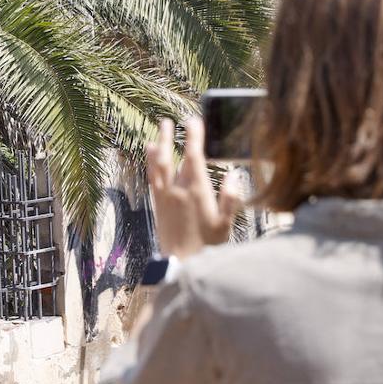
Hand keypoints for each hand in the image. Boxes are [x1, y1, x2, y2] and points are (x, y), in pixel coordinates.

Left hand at [145, 117, 243, 259]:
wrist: (182, 264)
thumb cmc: (208, 245)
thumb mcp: (226, 224)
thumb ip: (230, 199)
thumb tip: (232, 175)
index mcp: (196, 191)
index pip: (194, 156)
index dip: (193, 136)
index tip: (193, 120)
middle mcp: (177, 190)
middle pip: (173, 156)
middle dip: (171, 136)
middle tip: (169, 120)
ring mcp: (165, 196)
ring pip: (158, 165)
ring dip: (158, 145)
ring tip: (158, 131)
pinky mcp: (157, 204)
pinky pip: (152, 178)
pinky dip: (150, 163)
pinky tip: (150, 154)